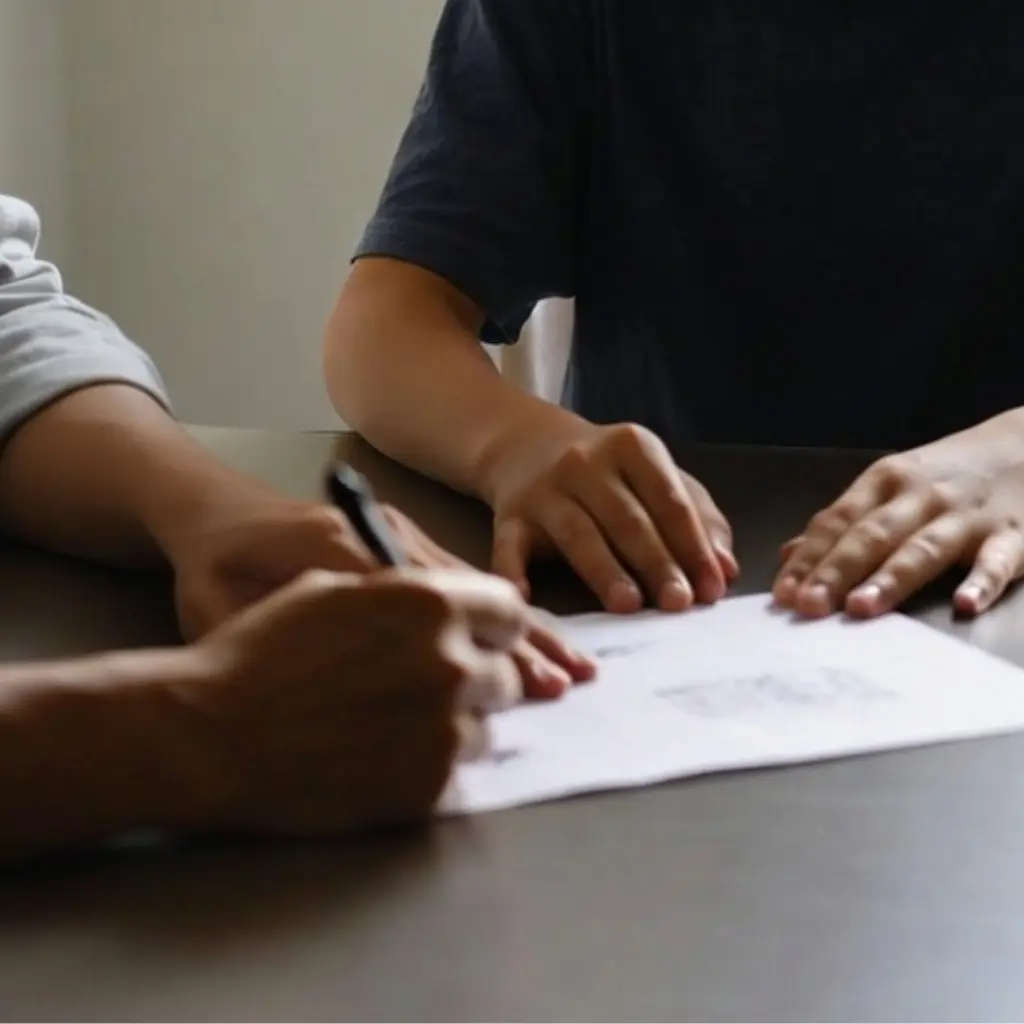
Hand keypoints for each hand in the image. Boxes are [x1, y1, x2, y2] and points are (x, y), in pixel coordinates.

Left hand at [161, 478, 593, 698]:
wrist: (212, 511)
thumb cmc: (213, 566)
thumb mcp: (223, 606)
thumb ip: (280, 634)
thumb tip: (343, 679)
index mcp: (342, 548)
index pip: (428, 602)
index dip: (480, 647)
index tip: (523, 682)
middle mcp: (383, 538)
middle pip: (466, 592)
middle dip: (522, 639)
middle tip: (569, 679)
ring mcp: (395, 537)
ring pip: (471, 584)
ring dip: (521, 625)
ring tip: (567, 660)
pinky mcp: (397, 543)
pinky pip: (457, 576)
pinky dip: (496, 608)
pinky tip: (526, 632)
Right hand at [181, 568, 524, 834]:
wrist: (210, 736)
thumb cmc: (261, 652)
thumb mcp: (333, 592)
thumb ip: (405, 599)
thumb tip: (448, 612)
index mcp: (432, 604)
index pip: (509, 611)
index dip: (494, 624)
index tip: (482, 636)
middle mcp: (452, 664)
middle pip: (504, 673)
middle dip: (476, 676)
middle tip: (427, 684)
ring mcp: (445, 731)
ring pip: (485, 726)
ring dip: (455, 722)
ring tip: (394, 723)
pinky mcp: (428, 787)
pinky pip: (456, 771)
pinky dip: (429, 762)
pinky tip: (379, 754)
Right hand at [484, 420, 737, 612]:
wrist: (527, 444)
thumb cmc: (607, 472)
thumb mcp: (655, 476)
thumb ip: (696, 517)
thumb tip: (726, 570)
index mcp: (632, 447)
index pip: (669, 501)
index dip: (692, 546)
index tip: (711, 589)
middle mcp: (585, 462)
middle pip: (626, 519)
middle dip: (656, 562)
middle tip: (678, 602)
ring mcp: (544, 489)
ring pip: (578, 533)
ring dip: (604, 570)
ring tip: (627, 604)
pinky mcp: (509, 514)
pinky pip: (510, 544)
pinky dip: (513, 569)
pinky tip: (523, 594)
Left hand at [772, 412, 1023, 618]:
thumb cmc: (948, 476)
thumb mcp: (890, 487)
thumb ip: (843, 523)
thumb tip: (788, 556)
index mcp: (884, 482)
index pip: (837, 522)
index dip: (808, 558)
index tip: (782, 593)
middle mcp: (920, 496)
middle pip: (871, 536)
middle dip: (835, 571)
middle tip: (807, 607)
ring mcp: (967, 516)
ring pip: (923, 548)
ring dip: (890, 579)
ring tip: (860, 608)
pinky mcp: (1014, 535)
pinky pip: (997, 561)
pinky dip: (982, 582)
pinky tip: (965, 605)